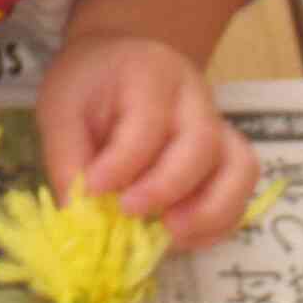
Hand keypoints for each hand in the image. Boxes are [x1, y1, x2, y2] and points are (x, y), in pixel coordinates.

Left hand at [37, 34, 258, 249]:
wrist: (119, 65)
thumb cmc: (91, 86)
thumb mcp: (62, 108)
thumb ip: (68, 158)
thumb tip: (80, 216)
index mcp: (150, 75)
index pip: (148, 122)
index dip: (122, 163)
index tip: (93, 188)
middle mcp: (194, 98)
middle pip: (202, 144)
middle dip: (167, 187)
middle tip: (129, 211)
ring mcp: (218, 127)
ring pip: (239, 168)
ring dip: (209, 211)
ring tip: (170, 234)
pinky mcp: (226, 155)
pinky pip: (240, 191)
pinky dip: (219, 221)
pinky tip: (182, 237)